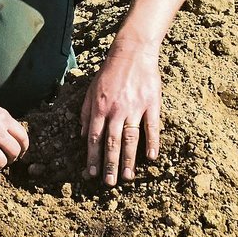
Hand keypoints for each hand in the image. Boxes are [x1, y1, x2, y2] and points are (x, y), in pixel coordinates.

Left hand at [80, 46, 161, 185]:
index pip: (95, 138)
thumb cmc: (109, 73)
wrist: (132, 53)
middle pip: (112, 142)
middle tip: (109, 183)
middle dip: (109, 164)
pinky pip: (152, 126)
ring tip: (127, 177)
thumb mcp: (91, 90)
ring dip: (128, 159)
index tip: (91, 173)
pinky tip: (151, 157)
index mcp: (100, 107)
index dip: (93, 157)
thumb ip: (87, 113)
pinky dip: (153, 142)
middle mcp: (116, 110)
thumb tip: (84, 136)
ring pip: (131, 138)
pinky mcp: (152, 104)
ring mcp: (135, 107)